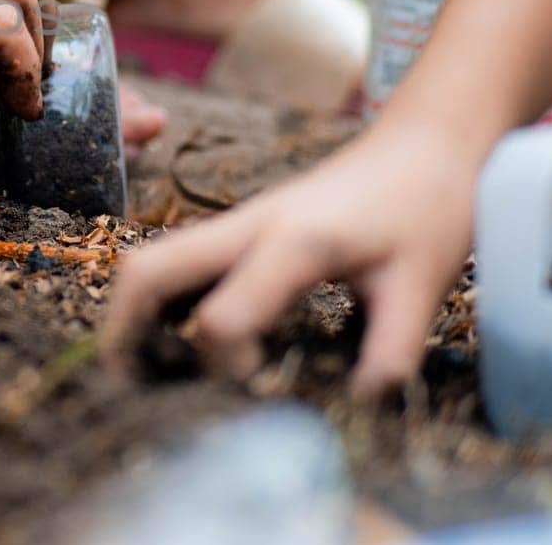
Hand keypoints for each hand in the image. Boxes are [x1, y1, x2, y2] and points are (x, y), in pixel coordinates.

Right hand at [100, 124, 479, 397]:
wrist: (424, 143)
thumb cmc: (427, 207)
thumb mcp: (421, 286)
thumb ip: (390, 352)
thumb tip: (355, 407)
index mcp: (292, 243)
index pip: (222, 318)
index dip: (225, 367)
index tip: (255, 392)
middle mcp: (247, 226)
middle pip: (149, 270)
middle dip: (124, 329)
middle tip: (124, 384)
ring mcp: (237, 222)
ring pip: (152, 257)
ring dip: (131, 309)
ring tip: (136, 364)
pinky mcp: (240, 225)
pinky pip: (176, 256)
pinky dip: (157, 295)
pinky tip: (170, 331)